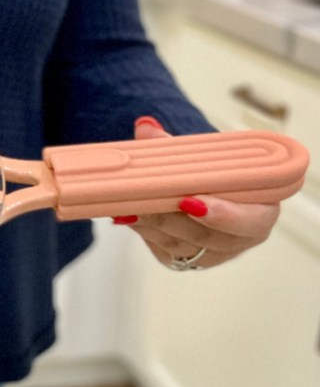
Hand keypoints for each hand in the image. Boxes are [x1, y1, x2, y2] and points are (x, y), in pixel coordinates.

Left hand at [113, 116, 280, 270]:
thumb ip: (175, 144)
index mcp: (261, 211)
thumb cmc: (216, 175)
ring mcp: (210, 254)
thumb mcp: (206, 157)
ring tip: (128, 206)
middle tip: (145, 202)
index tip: (191, 201)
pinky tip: (125, 214)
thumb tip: (146, 126)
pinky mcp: (183, 260)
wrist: (210, 193)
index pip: (251, 221)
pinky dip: (142, 230)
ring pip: (177, 244)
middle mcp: (238, 239)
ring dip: (150, 224)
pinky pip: (160, 248)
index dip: (224, 214)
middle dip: (170, 218)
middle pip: (204, 236)